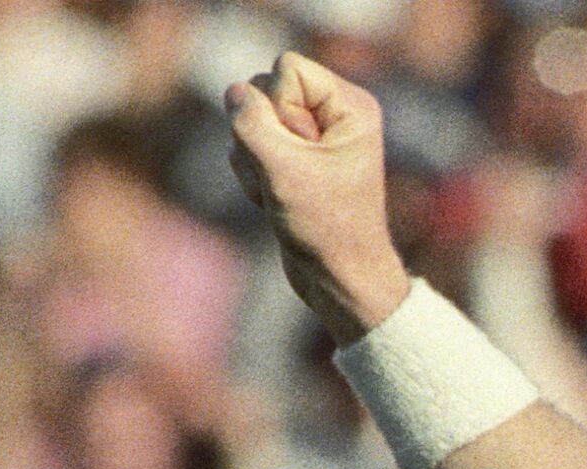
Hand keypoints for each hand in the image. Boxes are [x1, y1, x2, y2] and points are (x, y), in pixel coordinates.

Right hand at [224, 52, 410, 343]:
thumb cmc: (325, 228)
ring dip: (255, 163)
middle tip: (292, 179)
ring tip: (285, 196)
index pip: (286, 68)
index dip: (280, 109)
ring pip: (249, 122)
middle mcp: (333, 115)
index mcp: (350, 106)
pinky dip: (254, 179)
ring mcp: (310, 138)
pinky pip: (247, 149)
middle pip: (262, 90)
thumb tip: (236, 94)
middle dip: (263, 137)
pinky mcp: (290, 161)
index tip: (305, 153)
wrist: (339, 281)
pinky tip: (277, 203)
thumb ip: (250, 120)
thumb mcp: (281, 168)